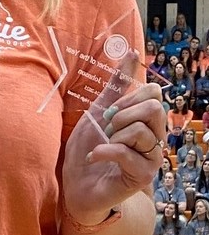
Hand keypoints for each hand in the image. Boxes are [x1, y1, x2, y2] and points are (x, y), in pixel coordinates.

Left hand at [63, 51, 165, 225]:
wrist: (78, 182)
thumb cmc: (90, 144)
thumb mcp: (99, 109)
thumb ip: (117, 84)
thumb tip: (131, 53)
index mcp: (147, 120)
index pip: (154, 93)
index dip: (128, 96)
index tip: (110, 111)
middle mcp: (156, 137)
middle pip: (154, 108)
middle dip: (122, 113)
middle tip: (108, 128)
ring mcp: (151, 158)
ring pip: (142, 130)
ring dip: (114, 134)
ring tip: (104, 144)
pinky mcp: (142, 176)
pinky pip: (126, 152)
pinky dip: (103, 150)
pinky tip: (95, 156)